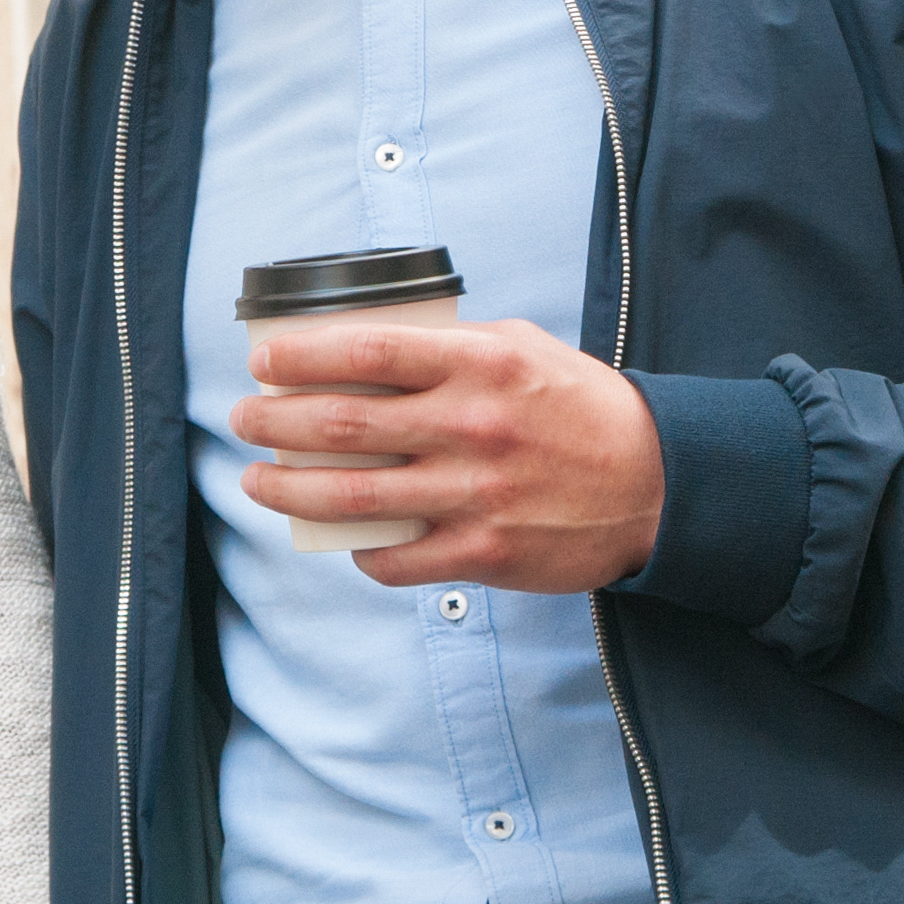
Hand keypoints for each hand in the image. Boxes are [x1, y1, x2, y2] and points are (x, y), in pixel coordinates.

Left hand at [231, 316, 663, 593]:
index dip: (300, 356)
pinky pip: (396, 558)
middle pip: (342, 424)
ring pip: (352, 497)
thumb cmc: (582, 408)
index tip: (262, 360)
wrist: (658, 482)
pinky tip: (337, 538)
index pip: (367, 351)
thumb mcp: (523, 348)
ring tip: (257, 480)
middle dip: (274, 422)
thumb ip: (452, 346)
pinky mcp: (484, 553)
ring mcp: (475, 495)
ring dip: (289, 490)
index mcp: (481, 365)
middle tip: (244, 419)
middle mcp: (472, 427)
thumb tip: (370, 347)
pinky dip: (357, 550)